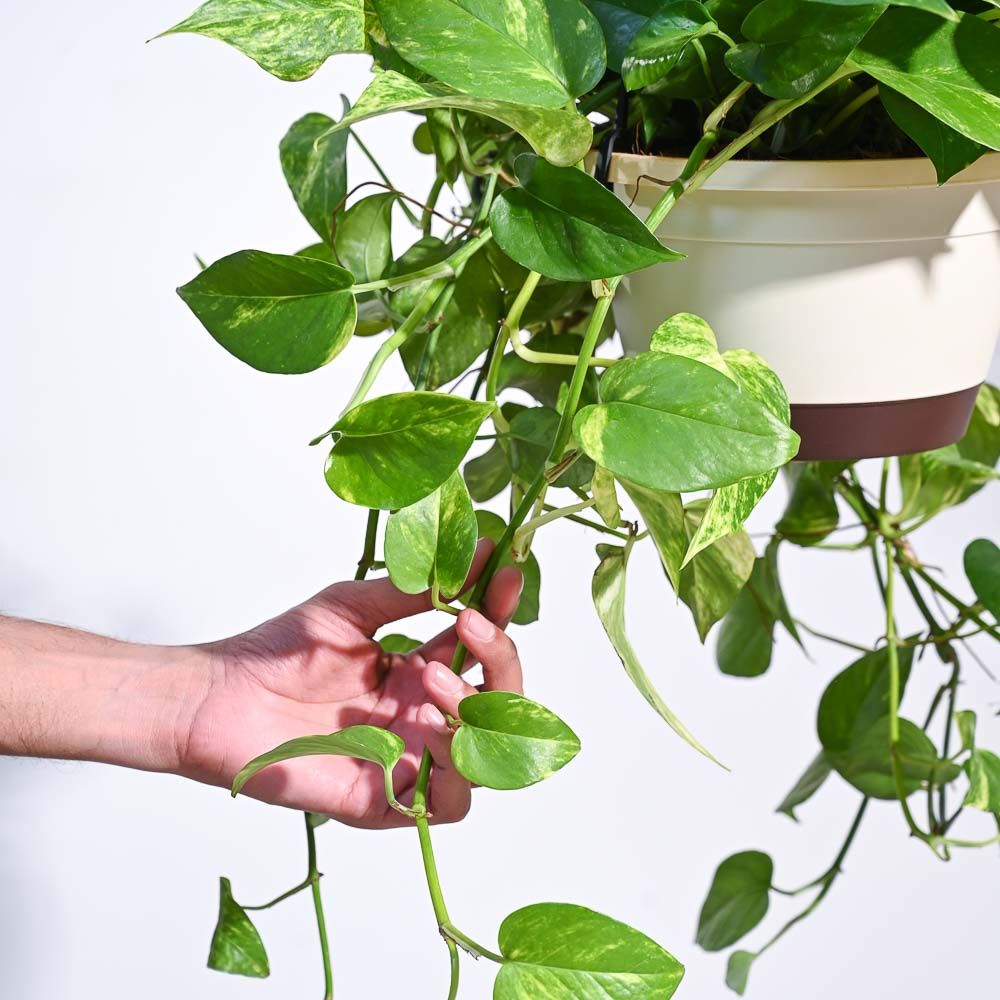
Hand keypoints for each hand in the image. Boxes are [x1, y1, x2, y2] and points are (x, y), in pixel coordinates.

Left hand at [180, 541, 523, 828]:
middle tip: (471, 623)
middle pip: (502, 704)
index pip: (483, 650)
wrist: (218, 695)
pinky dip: (455, 765)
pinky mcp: (385, 801)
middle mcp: (421, 720)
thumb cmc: (279, 651)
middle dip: (500, 658)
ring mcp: (408, 761)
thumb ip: (416, 589)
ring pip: (488, 755)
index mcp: (419, 674)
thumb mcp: (354, 606)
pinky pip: (450, 801)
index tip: (506, 574)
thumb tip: (478, 550)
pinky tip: (426, 724)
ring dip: (478, 708)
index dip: (502, 615)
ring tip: (433, 672)